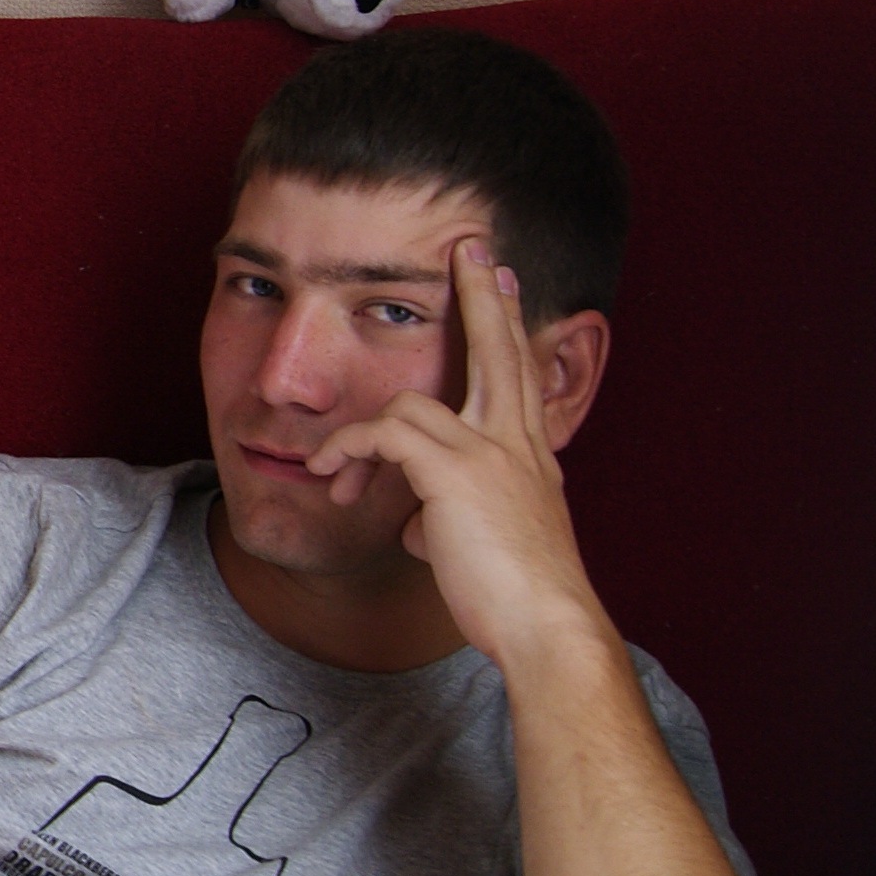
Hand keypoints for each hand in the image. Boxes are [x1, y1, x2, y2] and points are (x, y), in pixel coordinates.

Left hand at [306, 238, 610, 665]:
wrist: (546, 629)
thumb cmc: (516, 602)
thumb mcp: (482, 549)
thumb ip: (450, 521)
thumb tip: (418, 527)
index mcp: (531, 458)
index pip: (521, 377)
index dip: (511, 327)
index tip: (506, 281)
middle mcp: (519, 444)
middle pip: (499, 348)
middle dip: (483, 292)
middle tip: (472, 246)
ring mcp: (490, 452)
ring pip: (413, 398)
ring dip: (358, 435)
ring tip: (329, 471)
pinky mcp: (456, 472)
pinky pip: (386, 435)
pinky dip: (350, 450)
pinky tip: (330, 478)